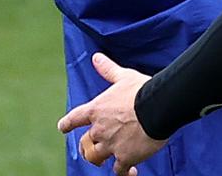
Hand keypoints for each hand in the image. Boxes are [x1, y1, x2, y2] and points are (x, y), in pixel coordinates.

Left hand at [57, 53, 166, 175]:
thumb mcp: (124, 77)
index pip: (74, 119)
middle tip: (91, 149)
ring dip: (101, 159)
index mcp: (96, 110)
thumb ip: (108, 70)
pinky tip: (132, 172)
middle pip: (85, 143)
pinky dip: (125, 173)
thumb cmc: (142, 90)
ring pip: (97, 158)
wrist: (158, 107)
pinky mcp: (125, 157)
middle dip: (88, 146)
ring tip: (109, 161)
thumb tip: (96, 57)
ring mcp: (111, 145)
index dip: (67, 124)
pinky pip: (120, 171)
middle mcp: (99, 130)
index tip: (62, 127)